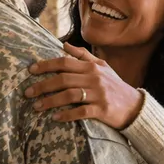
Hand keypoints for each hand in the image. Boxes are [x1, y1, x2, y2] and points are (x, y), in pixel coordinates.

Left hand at [26, 43, 143, 128]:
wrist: (135, 106)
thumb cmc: (115, 86)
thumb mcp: (102, 68)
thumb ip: (83, 56)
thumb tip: (64, 45)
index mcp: (92, 67)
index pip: (64, 62)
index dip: (46, 65)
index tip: (31, 70)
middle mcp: (94, 78)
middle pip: (63, 79)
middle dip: (42, 85)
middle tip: (27, 93)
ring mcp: (99, 94)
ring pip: (69, 95)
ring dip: (50, 101)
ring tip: (37, 107)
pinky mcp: (102, 109)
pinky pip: (81, 111)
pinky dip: (67, 115)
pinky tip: (56, 118)